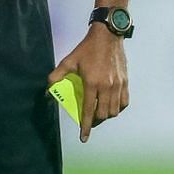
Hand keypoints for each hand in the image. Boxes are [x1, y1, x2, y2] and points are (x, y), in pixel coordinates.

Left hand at [48, 24, 128, 143]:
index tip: (84, 137)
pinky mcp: (125, 82)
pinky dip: (118, 108)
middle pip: (103, 114)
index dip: (86, 126)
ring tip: (99, 114)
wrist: (108, 36)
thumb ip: (57, 76)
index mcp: (92, 83)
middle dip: (95, 121)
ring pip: (114, 110)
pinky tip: (112, 107)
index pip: (89, 111)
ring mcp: (118, 85)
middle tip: (89, 120)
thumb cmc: (87, 49)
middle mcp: (107, 86)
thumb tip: (47, 89)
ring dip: (106, 116)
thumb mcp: (69, 61)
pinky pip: (124, 102)